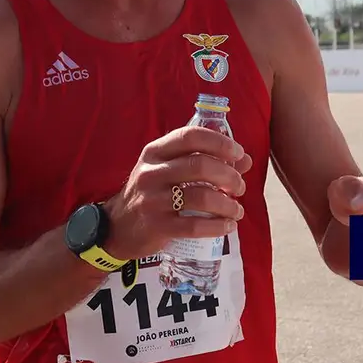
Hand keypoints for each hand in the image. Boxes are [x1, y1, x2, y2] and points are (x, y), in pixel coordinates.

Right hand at [101, 127, 253, 260]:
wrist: (117, 226)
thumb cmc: (151, 192)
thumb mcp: (166, 169)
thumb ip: (200, 159)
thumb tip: (244, 160)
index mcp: (155, 151)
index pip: (190, 136)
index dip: (220, 142)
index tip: (239, 154)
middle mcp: (152, 172)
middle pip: (200, 165)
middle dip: (229, 176)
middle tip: (239, 187)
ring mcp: (152, 199)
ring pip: (201, 197)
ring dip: (227, 204)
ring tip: (236, 209)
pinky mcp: (156, 226)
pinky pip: (194, 226)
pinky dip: (217, 226)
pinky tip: (227, 226)